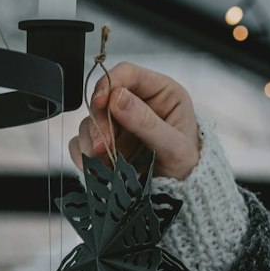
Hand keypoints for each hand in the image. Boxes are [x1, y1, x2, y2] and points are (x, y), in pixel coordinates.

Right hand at [69, 63, 199, 182]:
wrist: (181, 197)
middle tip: (103, 145)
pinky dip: (83, 155)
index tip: (100, 102)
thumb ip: (146, 122)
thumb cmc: (187, 166)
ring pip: (89, 121)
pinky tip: (97, 167)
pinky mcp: (105, 145)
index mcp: (160, 93)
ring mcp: (118, 125)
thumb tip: (116, 97)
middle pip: (102, 98)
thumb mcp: (174, 146)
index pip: (128, 73)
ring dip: (91, 140)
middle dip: (99, 121)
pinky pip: (82, 143)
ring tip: (103, 160)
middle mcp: (136, 104)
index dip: (109, 83)